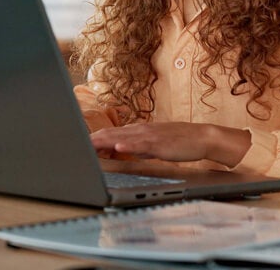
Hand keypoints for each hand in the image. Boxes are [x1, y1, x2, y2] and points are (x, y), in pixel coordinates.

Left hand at [90, 122, 250, 166]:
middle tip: (76, 144)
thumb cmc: (180, 142)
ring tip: (89, 144)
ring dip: (105, 141)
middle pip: (112, 133)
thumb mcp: (154, 145)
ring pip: (123, 137)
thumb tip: (123, 150)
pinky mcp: (159, 143)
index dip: (96, 138)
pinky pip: (141, 145)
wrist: (203, 138)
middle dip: (94, 139)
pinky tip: (117, 147)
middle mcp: (142, 130)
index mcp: (140, 130)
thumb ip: (138, 147)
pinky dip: (127, 146)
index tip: (81, 144)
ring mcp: (150, 135)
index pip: (113, 133)